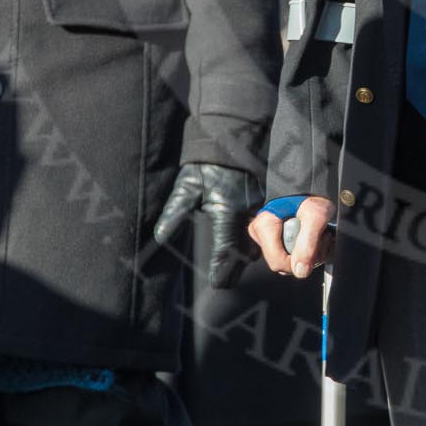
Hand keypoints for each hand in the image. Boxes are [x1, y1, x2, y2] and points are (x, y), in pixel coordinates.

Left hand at [153, 164, 263, 289]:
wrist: (232, 140)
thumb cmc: (206, 165)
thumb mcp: (186, 188)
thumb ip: (174, 213)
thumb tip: (160, 238)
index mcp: (227, 211)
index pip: (226, 250)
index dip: (222, 270)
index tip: (217, 284)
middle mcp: (247, 212)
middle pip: (245, 252)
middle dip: (235, 269)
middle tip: (223, 282)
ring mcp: (260, 208)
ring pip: (258, 242)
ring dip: (246, 256)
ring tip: (232, 267)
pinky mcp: (265, 203)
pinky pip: (263, 229)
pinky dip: (254, 241)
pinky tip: (245, 246)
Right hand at [248, 195, 334, 277]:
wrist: (310, 184)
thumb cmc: (311, 195)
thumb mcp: (316, 215)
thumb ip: (308, 243)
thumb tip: (300, 271)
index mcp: (264, 226)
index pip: (278, 262)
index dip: (299, 262)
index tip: (315, 249)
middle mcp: (260, 233)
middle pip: (284, 264)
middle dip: (307, 257)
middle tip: (321, 239)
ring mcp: (266, 237)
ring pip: (288, 261)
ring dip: (310, 254)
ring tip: (320, 236)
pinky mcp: (274, 239)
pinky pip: (289, 254)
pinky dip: (307, 250)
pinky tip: (315, 238)